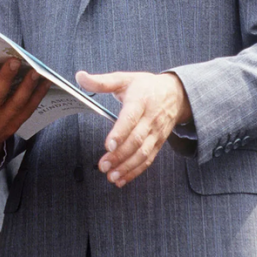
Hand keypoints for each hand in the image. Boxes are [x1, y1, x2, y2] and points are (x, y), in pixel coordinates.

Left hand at [75, 70, 190, 186]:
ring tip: (111, 176)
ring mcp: (155, 133)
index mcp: (140, 101)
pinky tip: (122, 179)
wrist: (176, 94)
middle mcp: (150, 119)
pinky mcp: (158, 143)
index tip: (108, 145)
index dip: (120, 133)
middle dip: (119, 155)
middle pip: (136, 140)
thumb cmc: (147, 86)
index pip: (130, 118)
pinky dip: (135, 171)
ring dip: (127, 167)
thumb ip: (101, 81)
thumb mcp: (125, 79)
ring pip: (143, 153)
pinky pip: (148, 160)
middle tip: (103, 165)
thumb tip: (80, 77)